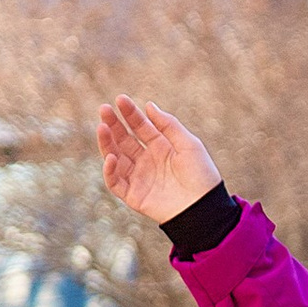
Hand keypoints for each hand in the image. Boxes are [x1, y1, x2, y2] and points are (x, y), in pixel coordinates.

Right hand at [97, 95, 220, 220]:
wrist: (205, 207)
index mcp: (161, 148)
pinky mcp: (134, 196)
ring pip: (115, 158)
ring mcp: (139, 178)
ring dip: (107, 143)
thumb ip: (168, 125)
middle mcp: (147, 161)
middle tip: (104, 110)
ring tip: (103, 128)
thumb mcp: (189, 144)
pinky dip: (109, 170)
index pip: (140, 127)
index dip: (130, 114)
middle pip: (124, 140)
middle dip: (113, 125)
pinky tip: (111, 157)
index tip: (120, 100)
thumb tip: (149, 106)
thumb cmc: (202, 175)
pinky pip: (115, 183)